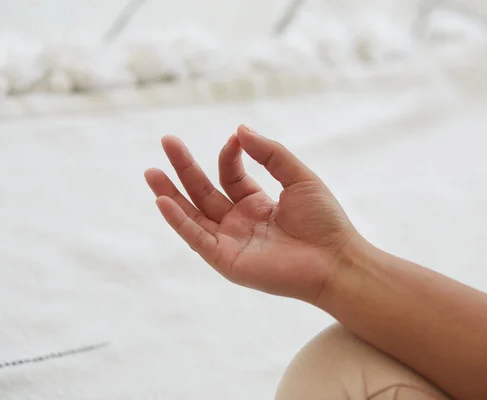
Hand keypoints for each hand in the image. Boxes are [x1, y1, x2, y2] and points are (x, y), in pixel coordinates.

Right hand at [144, 125, 358, 302]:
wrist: (335, 260)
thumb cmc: (324, 221)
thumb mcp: (298, 177)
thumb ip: (270, 153)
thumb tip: (239, 129)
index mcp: (257, 204)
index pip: (230, 176)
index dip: (228, 155)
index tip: (234, 139)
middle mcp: (240, 222)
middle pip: (204, 192)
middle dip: (185, 168)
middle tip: (167, 141)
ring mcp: (231, 242)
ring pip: (193, 215)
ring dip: (171, 194)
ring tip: (151, 172)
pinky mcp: (227, 261)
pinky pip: (197, 239)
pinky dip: (179, 221)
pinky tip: (163, 201)